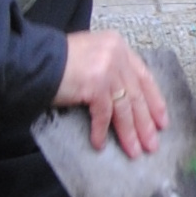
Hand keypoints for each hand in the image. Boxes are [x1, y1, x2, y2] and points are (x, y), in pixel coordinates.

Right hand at [54, 31, 167, 157]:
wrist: (34, 59)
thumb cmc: (57, 60)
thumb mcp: (91, 55)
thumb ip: (109, 69)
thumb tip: (124, 100)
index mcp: (118, 46)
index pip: (144, 77)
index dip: (155, 102)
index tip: (161, 121)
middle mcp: (116, 55)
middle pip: (136, 95)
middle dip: (145, 124)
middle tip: (151, 144)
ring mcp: (107, 68)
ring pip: (124, 108)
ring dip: (129, 133)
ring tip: (134, 150)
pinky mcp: (95, 84)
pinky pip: (103, 114)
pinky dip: (101, 131)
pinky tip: (100, 144)